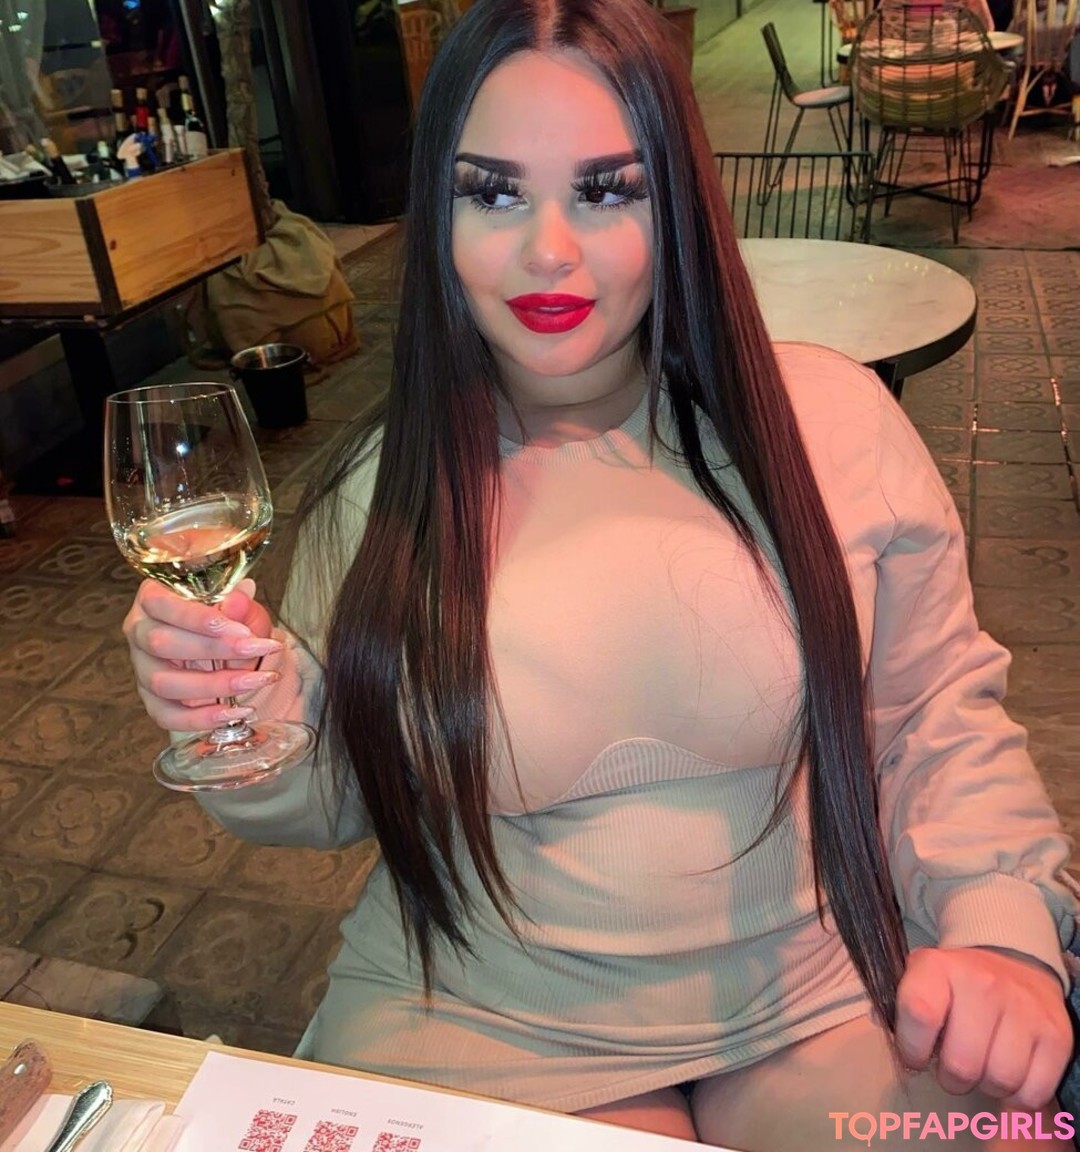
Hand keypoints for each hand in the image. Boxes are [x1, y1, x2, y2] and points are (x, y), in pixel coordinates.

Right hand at [123, 578, 281, 732]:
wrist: (234, 651)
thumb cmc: (230, 622)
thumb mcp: (241, 608)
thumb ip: (239, 604)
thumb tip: (239, 599)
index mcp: (152, 598)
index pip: (163, 605)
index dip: (200, 619)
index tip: (241, 629)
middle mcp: (139, 632)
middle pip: (161, 643)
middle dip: (214, 649)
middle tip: (255, 650)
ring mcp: (142, 668)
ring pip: (163, 682)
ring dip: (214, 684)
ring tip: (255, 680)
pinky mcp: (151, 700)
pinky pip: (166, 715)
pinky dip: (201, 718)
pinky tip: (233, 712)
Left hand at [895, 945, 1071, 1109]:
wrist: (1015, 963)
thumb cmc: (956, 982)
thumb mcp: (920, 978)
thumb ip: (900, 1006)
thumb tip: (887, 1036)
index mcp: (939, 967)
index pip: (919, 1014)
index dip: (912, 1048)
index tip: (916, 1055)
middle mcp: (983, 983)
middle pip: (961, 1065)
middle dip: (951, 1077)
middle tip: (952, 1065)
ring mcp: (1024, 1009)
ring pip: (999, 1081)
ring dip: (986, 1085)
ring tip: (982, 1063)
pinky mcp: (1057, 1035)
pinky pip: (1032, 1092)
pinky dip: (1018, 1095)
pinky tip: (1010, 1071)